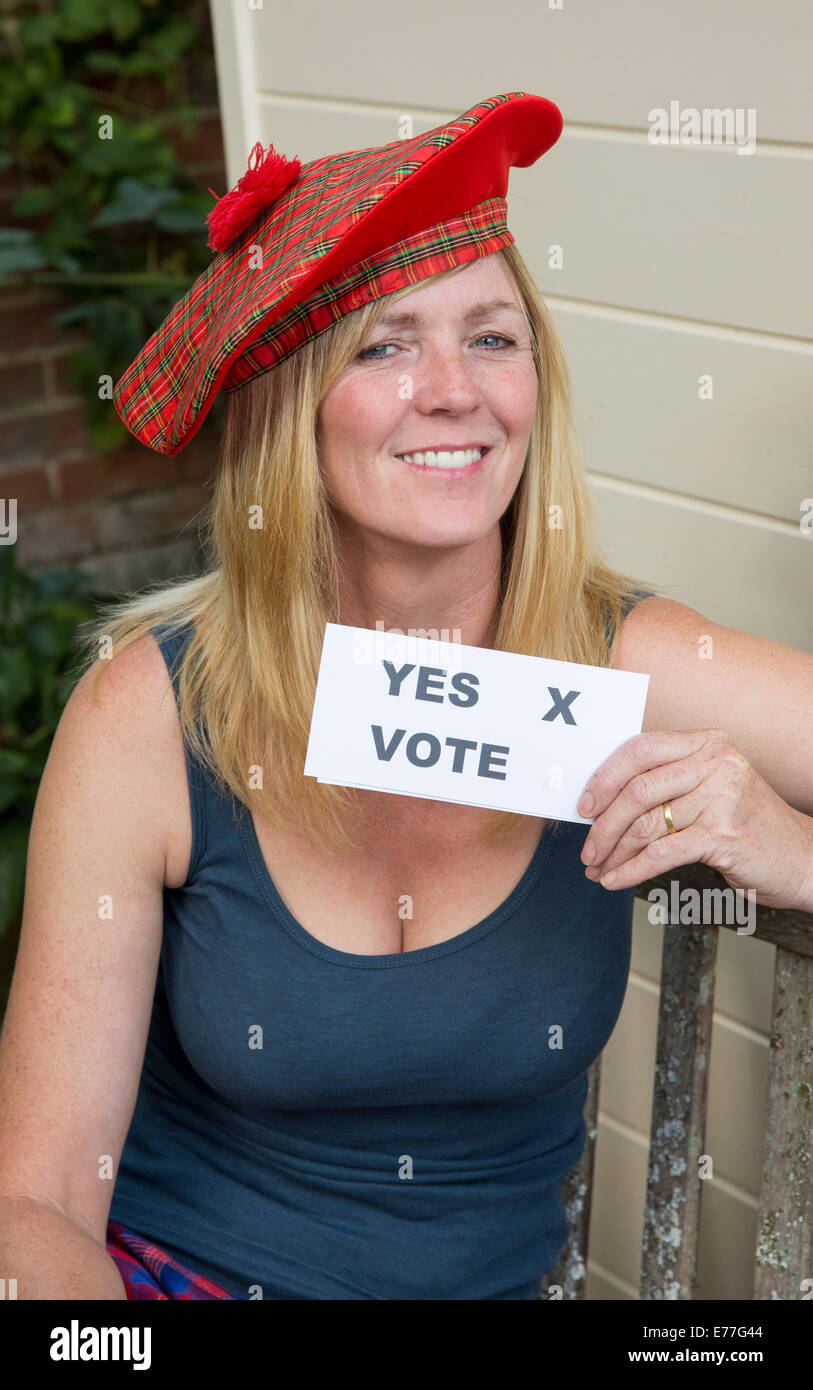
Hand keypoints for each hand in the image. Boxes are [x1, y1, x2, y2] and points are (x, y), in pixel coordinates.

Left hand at [577, 728, 812, 909]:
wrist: (801, 856)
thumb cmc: (746, 823)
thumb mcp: (711, 788)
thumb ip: (668, 783)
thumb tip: (602, 801)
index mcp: (707, 742)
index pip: (641, 749)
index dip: (604, 777)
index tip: (583, 806)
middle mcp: (716, 763)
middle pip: (638, 788)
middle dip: (603, 824)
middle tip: (587, 849)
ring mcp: (722, 797)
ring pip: (646, 824)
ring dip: (613, 852)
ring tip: (599, 869)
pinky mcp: (723, 834)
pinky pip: (661, 853)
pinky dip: (631, 870)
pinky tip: (616, 880)